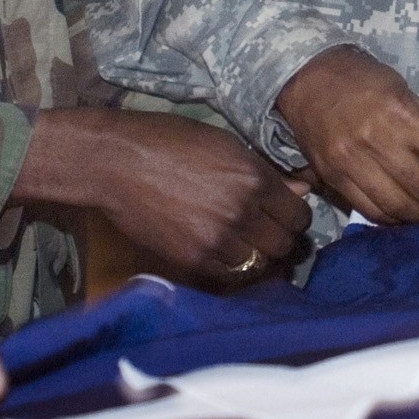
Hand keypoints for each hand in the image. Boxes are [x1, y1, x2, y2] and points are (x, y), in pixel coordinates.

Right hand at [19, 108, 312, 287]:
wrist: (116, 163)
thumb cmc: (170, 142)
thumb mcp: (225, 146)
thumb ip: (265, 172)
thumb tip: (302, 189)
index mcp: (254, 178)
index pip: (299, 214)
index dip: (295, 216)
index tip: (285, 214)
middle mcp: (243, 212)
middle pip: (285, 245)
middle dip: (281, 239)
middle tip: (268, 232)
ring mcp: (218, 240)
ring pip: (261, 265)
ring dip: (258, 257)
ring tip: (245, 244)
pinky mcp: (193, 260)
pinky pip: (230, 277)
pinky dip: (234, 269)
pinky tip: (225, 254)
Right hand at [276, 46, 418, 224]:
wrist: (306, 80)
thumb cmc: (365, 82)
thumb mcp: (410, 95)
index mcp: (400, 114)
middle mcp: (375, 141)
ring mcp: (351, 164)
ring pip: (401, 207)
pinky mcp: (333, 180)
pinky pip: (373, 211)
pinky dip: (398, 218)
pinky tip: (412, 214)